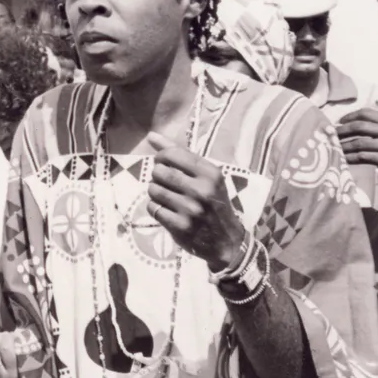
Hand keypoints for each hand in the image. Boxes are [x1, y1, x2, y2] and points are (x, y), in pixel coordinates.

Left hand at [147, 132, 246, 272]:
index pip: (172, 154)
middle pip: (159, 171)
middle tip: (166, 183)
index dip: (161, 157)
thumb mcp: (205, 176)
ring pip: (153, 189)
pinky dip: (156, 208)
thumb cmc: (214, 202)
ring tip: (168, 197)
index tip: (164, 164)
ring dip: (156, 192)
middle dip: (157, 176)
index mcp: (210, 173)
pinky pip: (153, 208)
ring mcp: (190, 209)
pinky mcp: (180, 226)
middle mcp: (202, 190)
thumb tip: (151, 136)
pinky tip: (168, 211)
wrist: (227, 241)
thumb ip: (178, 154)